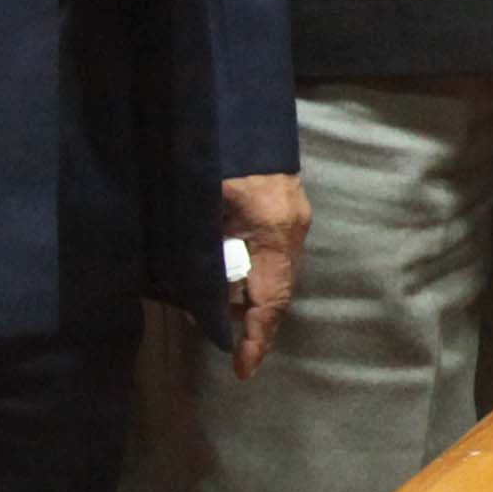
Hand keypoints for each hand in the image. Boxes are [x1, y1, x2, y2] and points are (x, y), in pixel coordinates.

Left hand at [213, 172, 309, 377]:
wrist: (240, 121)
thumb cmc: (214, 161)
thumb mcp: (199, 211)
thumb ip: (201, 255)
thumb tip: (197, 302)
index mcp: (270, 230)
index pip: (270, 299)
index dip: (257, 338)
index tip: (244, 369)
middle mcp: (290, 229)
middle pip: (276, 291)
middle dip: (252, 321)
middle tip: (228, 344)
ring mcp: (295, 219)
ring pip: (276, 274)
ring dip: (251, 296)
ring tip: (223, 312)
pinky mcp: (291, 210)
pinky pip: (275, 255)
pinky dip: (255, 274)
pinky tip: (234, 279)